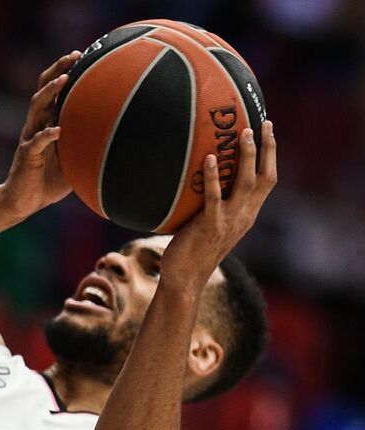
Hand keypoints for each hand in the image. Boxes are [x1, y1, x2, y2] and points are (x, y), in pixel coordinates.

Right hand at [0, 51, 80, 217]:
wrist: (23, 202)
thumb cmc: (49, 181)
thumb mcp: (73, 159)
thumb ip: (86, 144)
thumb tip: (117, 138)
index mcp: (46, 123)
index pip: (53, 91)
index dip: (64, 71)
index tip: (80, 55)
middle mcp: (36, 125)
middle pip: (43, 90)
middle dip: (57, 71)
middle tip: (73, 56)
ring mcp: (30, 138)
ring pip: (36, 108)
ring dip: (50, 92)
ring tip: (64, 79)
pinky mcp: (26, 156)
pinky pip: (35, 142)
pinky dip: (47, 135)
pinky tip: (58, 130)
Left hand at [162, 121, 276, 282]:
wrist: (185, 279)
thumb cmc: (192, 251)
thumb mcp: (211, 225)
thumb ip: (214, 205)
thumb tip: (198, 180)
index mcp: (247, 214)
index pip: (268, 181)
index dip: (271, 156)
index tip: (268, 131)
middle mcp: (243, 216)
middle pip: (265, 177)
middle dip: (267, 149)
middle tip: (262, 123)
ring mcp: (228, 220)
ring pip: (246, 183)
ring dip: (246, 157)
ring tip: (243, 133)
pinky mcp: (210, 226)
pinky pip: (214, 197)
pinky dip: (212, 177)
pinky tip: (207, 159)